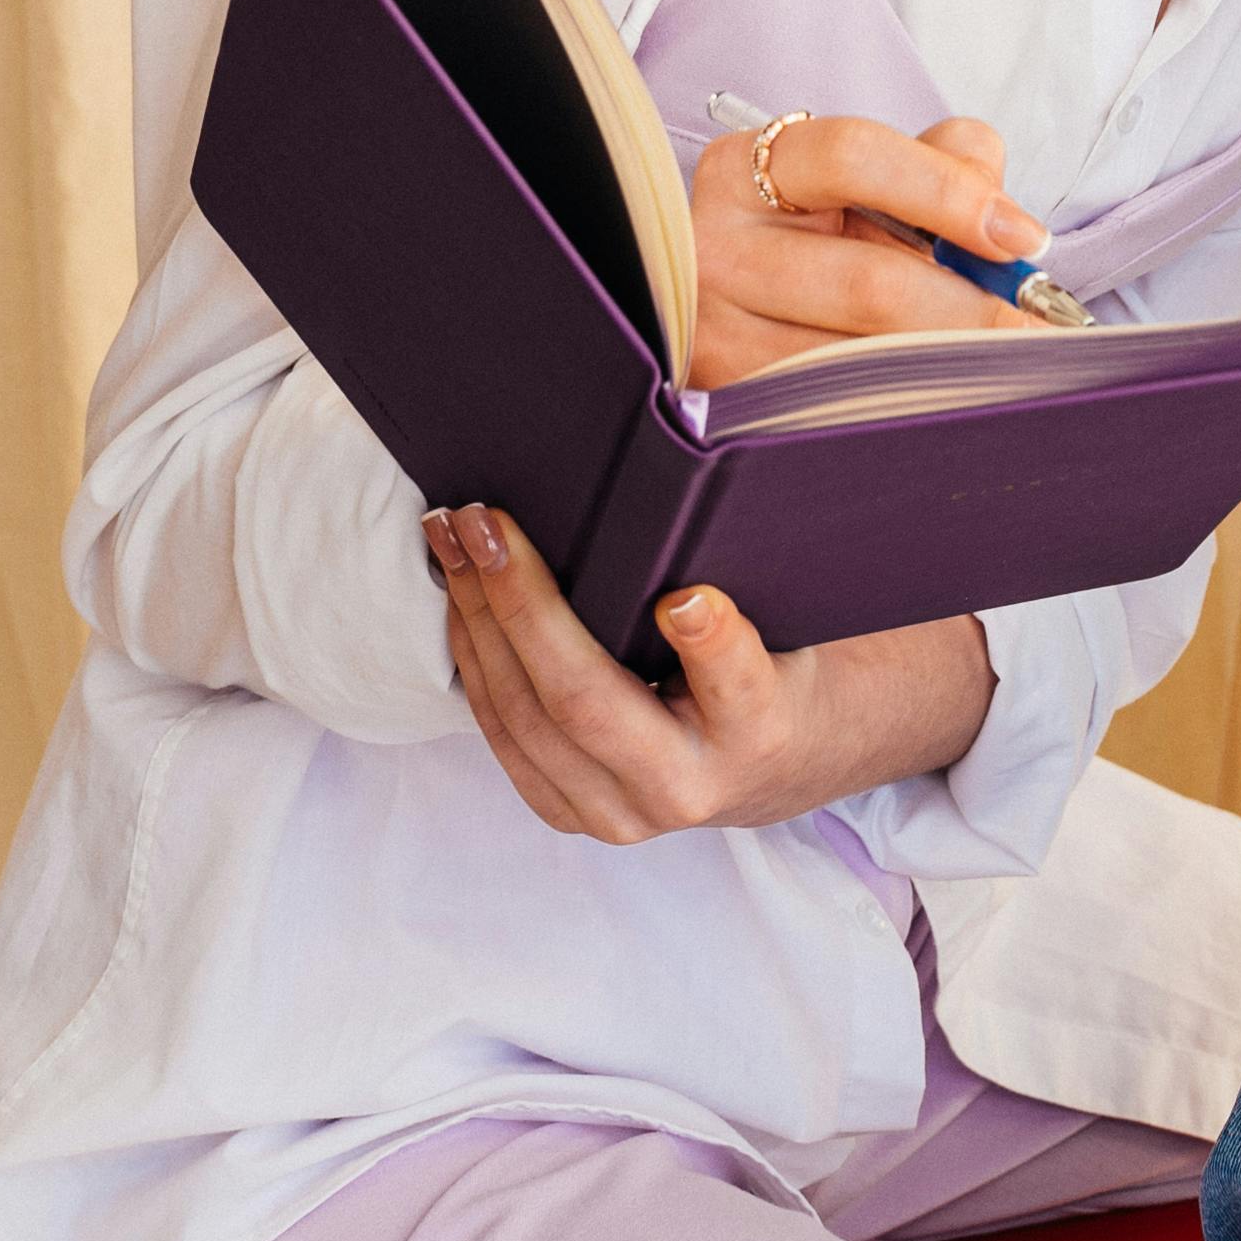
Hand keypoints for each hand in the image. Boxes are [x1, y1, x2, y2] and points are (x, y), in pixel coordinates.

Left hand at [425, 501, 991, 837]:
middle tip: (481, 521)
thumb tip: (693, 425)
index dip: (713, 645)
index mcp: (762, 730)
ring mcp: (620, 816)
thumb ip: (746, 550)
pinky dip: (477, 662)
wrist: (772, 761)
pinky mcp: (571, 814)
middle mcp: (688, 790)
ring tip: (451, 543)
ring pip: (525, 722)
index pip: (738, 687)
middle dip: (521, 603)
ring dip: (477, 623)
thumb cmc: (777, 658)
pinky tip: (460, 601)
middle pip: (585, 701)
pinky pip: (505, 739)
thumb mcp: (790, 611)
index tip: (687, 597)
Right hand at [685, 105, 1050, 384]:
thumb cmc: (834, 229)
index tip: (1025, 239)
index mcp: (747, 168)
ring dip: (951, 368)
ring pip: (862, 362)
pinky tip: (952, 399)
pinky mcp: (729, 399)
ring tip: (1009, 368)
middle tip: (1039, 328)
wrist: (755, 299)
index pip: (854, 157)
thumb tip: (1009, 230)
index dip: (950, 193)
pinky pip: (843, 412)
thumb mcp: (885, 176)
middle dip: (973, 310)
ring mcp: (715, 332)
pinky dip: (911, 406)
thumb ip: (952, 162)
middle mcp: (716, 247)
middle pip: (870, 282)